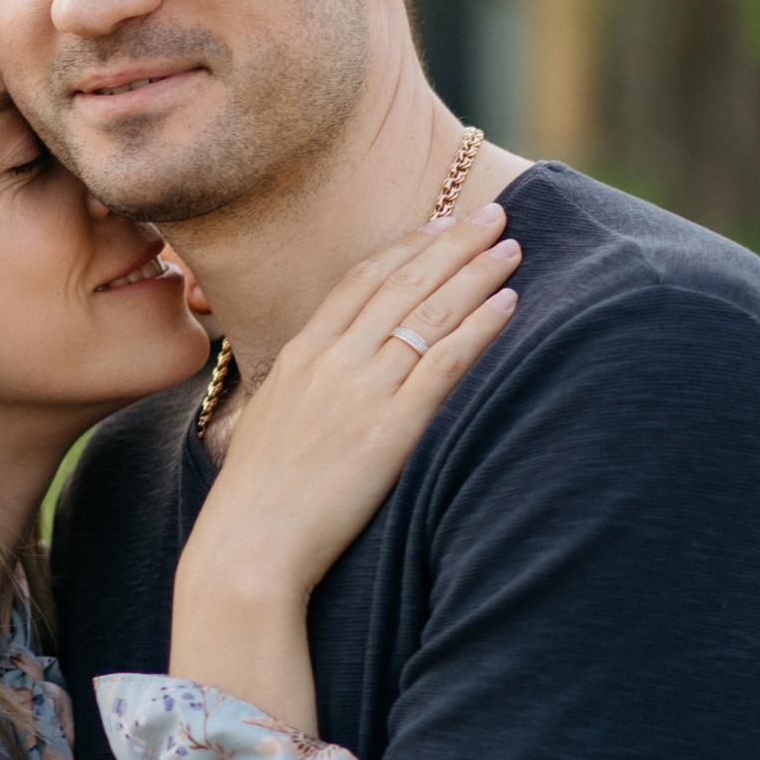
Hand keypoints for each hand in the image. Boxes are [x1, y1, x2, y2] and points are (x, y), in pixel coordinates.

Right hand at [173, 202, 519, 725]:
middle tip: (492, 214)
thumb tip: (320, 383)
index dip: (405, 247)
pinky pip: (445, 362)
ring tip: (512, 246)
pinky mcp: (391, 427)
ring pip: (429, 312)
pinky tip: (509, 304)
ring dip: (476, 273)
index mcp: (298, 354)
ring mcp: (361, 390)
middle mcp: (331, 360)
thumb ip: (300, 391)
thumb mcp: (268, 424)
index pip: (360, 281)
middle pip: (402, 283)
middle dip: (452, 242)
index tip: (439, 223)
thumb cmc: (255, 501)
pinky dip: (480, 327)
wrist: (248, 546)